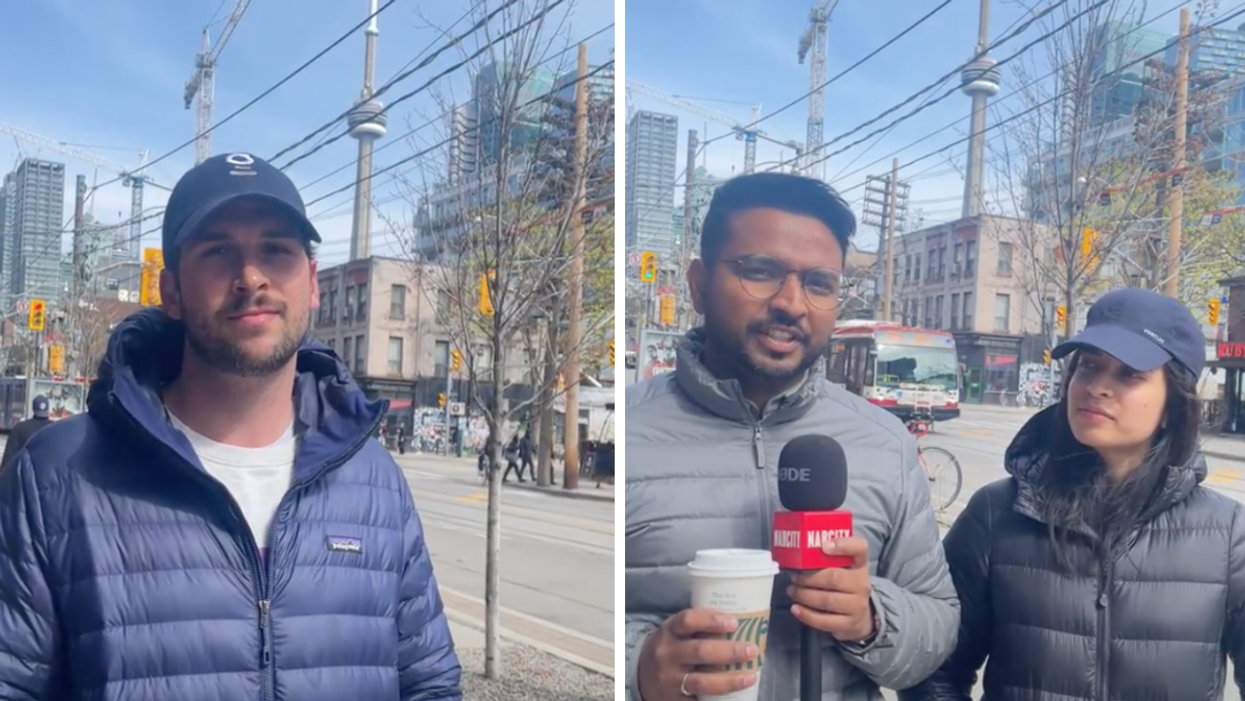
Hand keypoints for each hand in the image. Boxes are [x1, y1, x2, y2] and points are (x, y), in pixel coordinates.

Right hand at [637, 608, 760, 700]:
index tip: (733, 622)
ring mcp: (671, 680)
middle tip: (751, 649)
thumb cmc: (669, 648)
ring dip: (730, 680)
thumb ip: (698, 627)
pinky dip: (719, 699)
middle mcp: (667, 655)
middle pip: (700, 651)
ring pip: (703, 682)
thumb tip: (741, 622)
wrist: (641, 673)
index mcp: (669, 632)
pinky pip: (700, 700)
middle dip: (730, 651)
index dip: (711, 620)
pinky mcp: (676, 699)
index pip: (688, 621)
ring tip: (750, 676)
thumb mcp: (675, 632)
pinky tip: (736, 696)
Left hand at [787, 536, 875, 642]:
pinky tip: (795, 608)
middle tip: (794, 577)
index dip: (843, 545)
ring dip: (804, 595)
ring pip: (827, 600)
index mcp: (860, 564)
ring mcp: (857, 606)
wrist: (861, 615)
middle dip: (809, 578)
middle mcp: (862, 584)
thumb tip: (799, 549)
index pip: (859, 548)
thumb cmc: (845, 584)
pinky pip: (825, 621)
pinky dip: (807, 615)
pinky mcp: (849, 624)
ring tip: (792, 590)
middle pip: (834, 578)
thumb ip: (828, 557)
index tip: (823, 546)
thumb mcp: (844, 568)